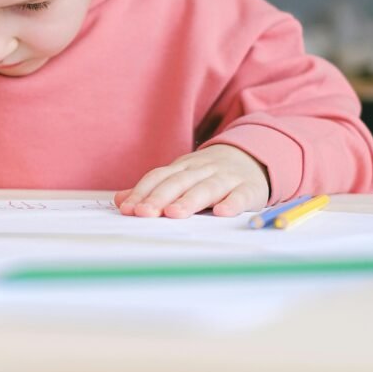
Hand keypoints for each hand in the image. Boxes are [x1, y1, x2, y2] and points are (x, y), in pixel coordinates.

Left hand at [114, 144, 269, 217]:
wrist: (251, 157)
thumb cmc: (208, 174)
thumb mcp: (180, 177)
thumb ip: (152, 189)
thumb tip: (120, 200)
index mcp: (182, 168)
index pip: (158, 177)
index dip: (142, 192)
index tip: (128, 209)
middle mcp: (202, 170)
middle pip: (178, 182)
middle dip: (160, 197)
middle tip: (145, 213)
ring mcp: (226, 178)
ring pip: (206, 188)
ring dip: (189, 200)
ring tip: (174, 214)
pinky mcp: (249, 188)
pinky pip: (240, 195)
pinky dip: (232, 203)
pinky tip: (222, 212)